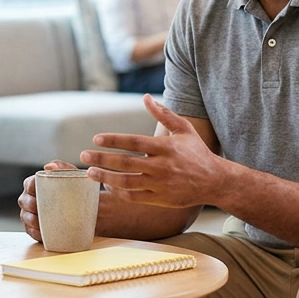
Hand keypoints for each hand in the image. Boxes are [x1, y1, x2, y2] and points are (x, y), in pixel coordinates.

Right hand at [17, 159, 76, 241]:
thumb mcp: (72, 176)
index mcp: (37, 185)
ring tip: (40, 222)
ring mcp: (32, 215)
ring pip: (25, 217)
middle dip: (30, 204)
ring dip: (31, 220)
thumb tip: (49, 166)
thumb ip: (62, 168)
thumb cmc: (77, 190)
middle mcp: (31, 199)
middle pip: (24, 201)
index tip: (38, 190)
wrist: (88, 211)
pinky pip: (31, 232)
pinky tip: (42, 234)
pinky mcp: (36, 229)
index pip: (29, 184)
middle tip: (39, 207)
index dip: (31, 187)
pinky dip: (35, 233)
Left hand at [82, 95, 224, 208]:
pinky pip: (134, 197)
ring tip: (89, 172)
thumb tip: (145, 97)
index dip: (114, 140)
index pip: (134, 142)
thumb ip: (163, 114)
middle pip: (126, 163)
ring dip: (105, 178)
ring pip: (127, 183)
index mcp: (166, 148)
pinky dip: (118, 193)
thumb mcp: (184, 130)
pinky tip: (106, 186)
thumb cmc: (197, 152)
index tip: (96, 138)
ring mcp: (160, 185)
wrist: (215, 181)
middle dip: (102, 159)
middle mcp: (162, 167)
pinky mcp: (160, 200)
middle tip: (84, 155)